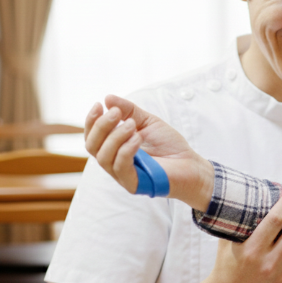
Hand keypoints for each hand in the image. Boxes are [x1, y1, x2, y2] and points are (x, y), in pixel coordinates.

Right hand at [85, 95, 213, 209]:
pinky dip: (126, 150)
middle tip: (117, 113)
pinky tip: (138, 138)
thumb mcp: (148, 122)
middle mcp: (114, 162)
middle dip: (101, 126)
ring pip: (103, 157)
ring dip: (115, 136)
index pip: (92, 137)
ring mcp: (122, 175)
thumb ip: (129, 111)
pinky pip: (120, 168)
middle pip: (92, 147)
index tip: (99, 104)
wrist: (190, 163)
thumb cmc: (169, 145)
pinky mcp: (133, 184)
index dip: (91, 121)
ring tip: (132, 125)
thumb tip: (108, 98)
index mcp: (114, 148)